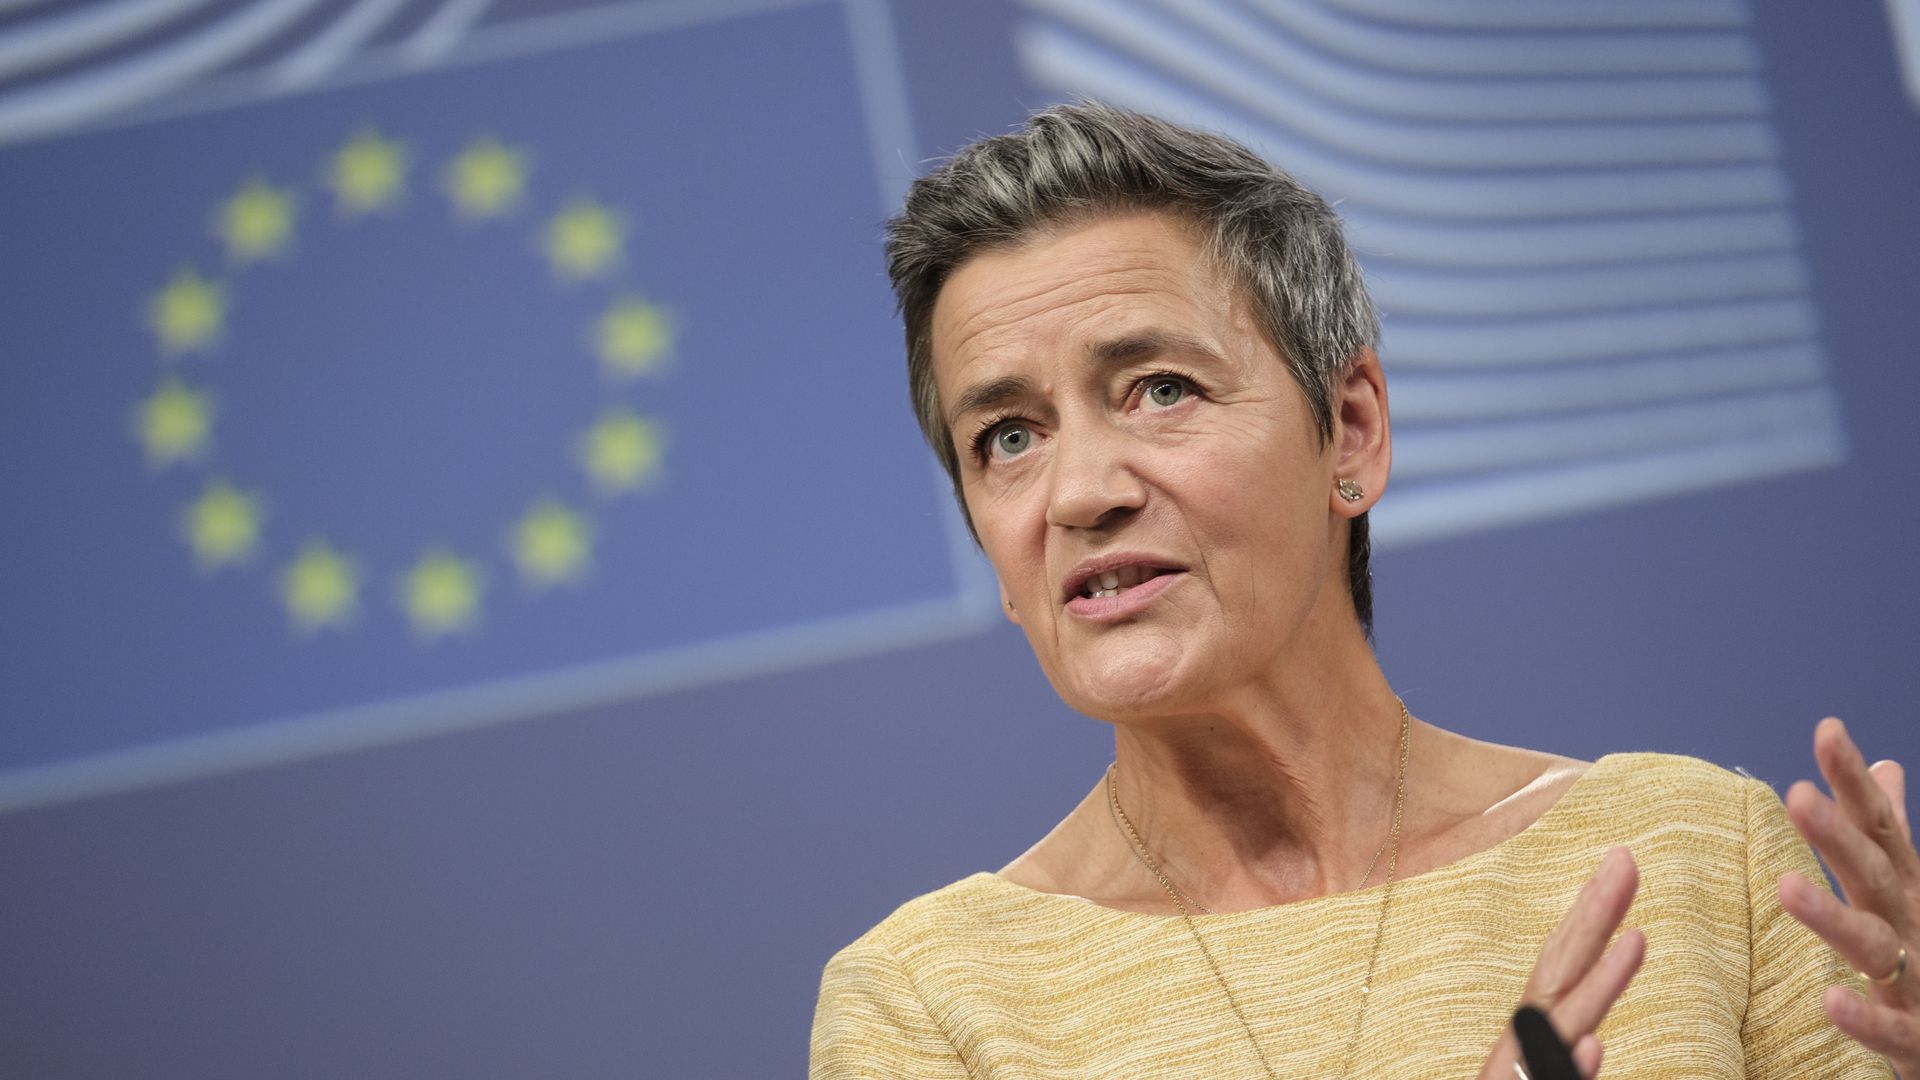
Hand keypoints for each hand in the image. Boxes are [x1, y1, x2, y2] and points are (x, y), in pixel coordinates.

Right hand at [1477, 846, 1645, 1079]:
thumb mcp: (1532, 1078)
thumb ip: (1556, 1061)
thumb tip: (1593, 1040)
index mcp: (1531, 1033)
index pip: (1561, 967)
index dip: (1590, 916)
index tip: (1618, 869)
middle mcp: (1519, 1046)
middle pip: (1558, 975)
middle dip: (1594, 917)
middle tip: (1626, 859)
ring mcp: (1513, 1076)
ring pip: (1558, 1028)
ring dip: (1598, 984)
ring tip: (1637, 939)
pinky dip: (1566, 1066)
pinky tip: (1594, 1047)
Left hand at [1779, 716, 1919, 1076]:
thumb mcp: (1911, 886)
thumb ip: (1892, 830)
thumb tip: (1885, 767)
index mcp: (1906, 888)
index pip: (1880, 826)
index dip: (1854, 781)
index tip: (1827, 729)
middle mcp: (1913, 923)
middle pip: (1874, 873)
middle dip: (1838, 835)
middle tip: (1795, 796)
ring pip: (1873, 945)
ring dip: (1830, 917)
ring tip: (1784, 888)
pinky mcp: (1919, 1036)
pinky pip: (1890, 1029)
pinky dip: (1864, 1017)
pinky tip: (1830, 1000)